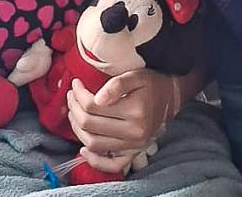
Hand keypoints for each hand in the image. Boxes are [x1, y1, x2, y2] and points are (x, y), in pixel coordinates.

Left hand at [66, 70, 180, 173]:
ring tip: (73, 113)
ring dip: (77, 129)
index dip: (79, 95)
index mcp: (135, 111)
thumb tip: (97, 99)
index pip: (94, 106)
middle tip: (71, 96)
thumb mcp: (135, 76)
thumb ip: (116, 85)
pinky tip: (83, 149)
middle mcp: (134, 132)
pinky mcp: (133, 153)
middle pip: (90, 125)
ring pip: (94, 143)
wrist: (170, 98)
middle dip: (74, 109)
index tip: (76, 84)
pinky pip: (112, 165)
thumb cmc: (150, 84)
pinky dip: (95, 161)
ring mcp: (134, 146)